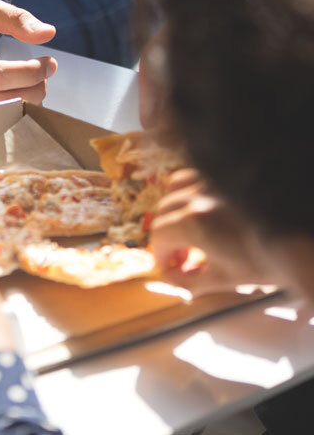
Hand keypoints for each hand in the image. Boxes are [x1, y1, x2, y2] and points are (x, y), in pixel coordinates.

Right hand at [0, 0, 57, 112]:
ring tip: (30, 80)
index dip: (30, 72)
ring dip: (26, 100)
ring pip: (0, 115)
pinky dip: (11, 107)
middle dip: (35, 89)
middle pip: (2, 101)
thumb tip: (48, 33)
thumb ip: (15, 18)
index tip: (49, 62)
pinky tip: (15, 91)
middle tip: (45, 72)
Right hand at [152, 170, 275, 295]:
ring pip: (175, 189)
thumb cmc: (269, 261)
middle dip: (168, 236)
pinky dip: (190, 192)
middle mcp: (198, 197)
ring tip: (188, 227)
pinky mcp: (227, 178)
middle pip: (164, 212)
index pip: (159, 235)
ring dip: (174, 210)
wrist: (302, 243)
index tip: (168, 266)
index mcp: (193, 223)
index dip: (161, 254)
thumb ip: (191, 281)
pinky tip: (204, 208)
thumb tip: (172, 279)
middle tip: (182, 255)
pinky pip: (196, 178)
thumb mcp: (228, 279)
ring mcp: (212, 183)